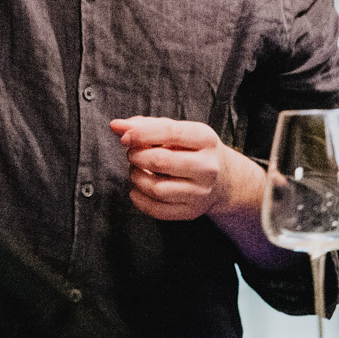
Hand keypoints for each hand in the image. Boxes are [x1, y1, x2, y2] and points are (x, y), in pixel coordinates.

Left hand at [111, 116, 258, 222]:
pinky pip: (158, 210)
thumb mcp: (177, 131)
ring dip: (136, 178)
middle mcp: (207, 167)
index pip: (170, 133)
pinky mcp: (191, 211)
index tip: (124, 137)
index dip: (142, 134)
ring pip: (157, 189)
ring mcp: (200, 192)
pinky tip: (137, 189)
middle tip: (132, 154)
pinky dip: (139, 200)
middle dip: (137, 156)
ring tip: (135, 170)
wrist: (223, 179)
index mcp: (206, 139)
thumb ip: (146, 126)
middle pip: (161, 162)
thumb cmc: (192, 149)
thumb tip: (116, 126)